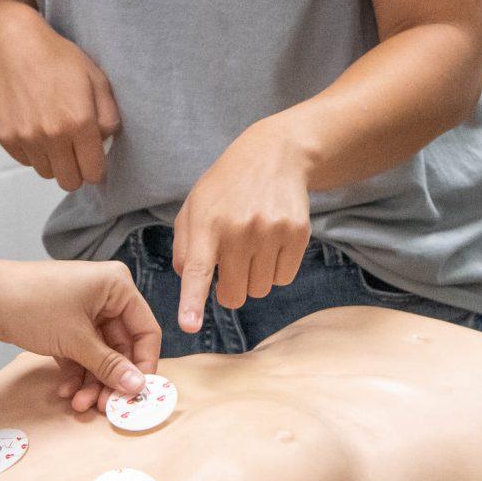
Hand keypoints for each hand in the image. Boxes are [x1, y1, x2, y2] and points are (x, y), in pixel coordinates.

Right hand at [0, 6, 121, 191]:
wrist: (11, 43)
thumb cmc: (55, 57)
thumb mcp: (96, 78)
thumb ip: (109, 115)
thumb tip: (106, 142)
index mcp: (79, 122)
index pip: (94, 172)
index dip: (98, 167)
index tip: (95, 158)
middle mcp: (52, 135)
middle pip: (70, 181)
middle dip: (77, 170)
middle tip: (77, 150)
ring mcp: (26, 138)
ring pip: (47, 173)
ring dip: (55, 161)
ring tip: (55, 133)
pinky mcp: (6, 137)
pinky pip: (27, 161)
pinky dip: (34, 152)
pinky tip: (37, 126)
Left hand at [0, 258, 160, 415]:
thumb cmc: (31, 303)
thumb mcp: (76, 340)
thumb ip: (109, 365)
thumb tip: (137, 387)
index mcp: (117, 286)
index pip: (146, 330)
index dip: (144, 364)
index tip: (137, 394)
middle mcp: (105, 296)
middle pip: (122, 347)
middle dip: (111, 378)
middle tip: (105, 406)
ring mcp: (84, 310)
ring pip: (100, 354)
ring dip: (92, 381)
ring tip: (79, 403)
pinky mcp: (65, 324)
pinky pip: (81, 353)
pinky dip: (76, 372)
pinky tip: (65, 391)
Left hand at [171, 120, 312, 334]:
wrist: (274, 155)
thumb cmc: (226, 187)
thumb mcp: (194, 207)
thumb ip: (184, 248)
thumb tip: (190, 284)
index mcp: (206, 223)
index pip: (197, 270)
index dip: (192, 301)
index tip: (189, 325)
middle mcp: (239, 229)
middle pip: (234, 295)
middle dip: (230, 289)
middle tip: (230, 264)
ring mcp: (271, 231)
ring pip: (260, 290)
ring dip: (254, 278)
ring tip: (252, 245)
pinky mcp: (297, 233)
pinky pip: (284, 279)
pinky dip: (276, 269)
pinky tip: (271, 242)